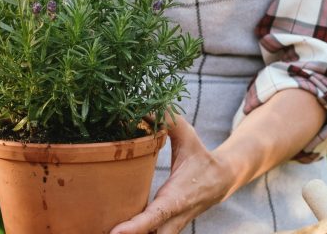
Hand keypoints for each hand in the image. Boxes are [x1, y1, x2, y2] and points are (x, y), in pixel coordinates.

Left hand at [110, 115, 235, 233]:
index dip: (135, 226)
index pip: (155, 215)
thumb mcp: (187, 135)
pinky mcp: (168, 227)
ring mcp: (172, 226)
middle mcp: (174, 216)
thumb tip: (145, 106)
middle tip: (102, 232)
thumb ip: (168, 120)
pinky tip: (117, 232)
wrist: (224, 179)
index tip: (115, 233)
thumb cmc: (200, 155)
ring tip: (102, 231)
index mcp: (177, 196)